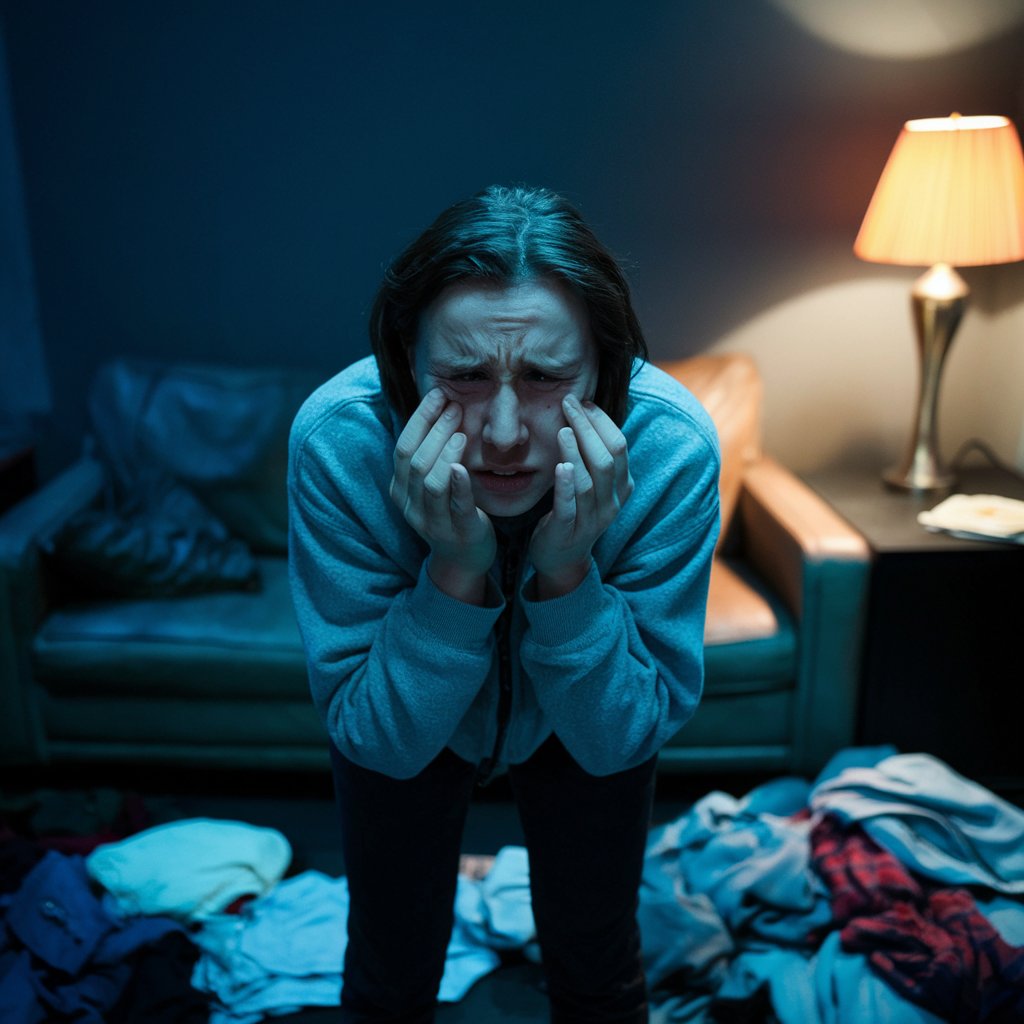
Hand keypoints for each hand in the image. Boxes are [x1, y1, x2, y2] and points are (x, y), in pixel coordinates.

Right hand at [390, 388, 495, 601]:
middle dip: (434, 430)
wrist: (463, 559)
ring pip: (430, 482)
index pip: (403, 447)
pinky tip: (462, 466)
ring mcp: (432, 522)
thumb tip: (439, 406)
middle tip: (454, 407)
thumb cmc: (450, 511)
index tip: (438, 394)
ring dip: (444, 452)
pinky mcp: (459, 532)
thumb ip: (430, 453)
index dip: (419, 419)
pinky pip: (455, 505)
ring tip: (461, 431)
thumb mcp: (432, 482)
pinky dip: (457, 484)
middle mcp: (410, 506)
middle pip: (415, 461)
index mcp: (401, 489)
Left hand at [529, 394, 633, 597]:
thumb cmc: (574, 510)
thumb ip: (592, 454)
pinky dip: (566, 486)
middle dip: (588, 428)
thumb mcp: (591, 482)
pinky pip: (570, 507)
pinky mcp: (568, 532)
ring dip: (577, 452)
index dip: (601, 421)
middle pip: (607, 460)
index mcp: (621, 487)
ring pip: (590, 482)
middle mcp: (612, 503)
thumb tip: (584, 410)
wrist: (561, 557)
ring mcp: (592, 520)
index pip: (618, 447)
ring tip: (563, 429)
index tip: (582, 401)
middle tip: (568, 404)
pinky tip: (560, 467)